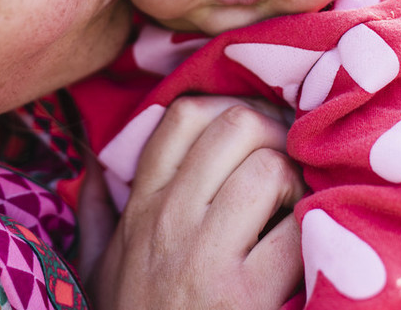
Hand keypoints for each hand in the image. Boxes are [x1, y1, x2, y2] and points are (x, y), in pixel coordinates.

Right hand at [85, 96, 303, 309]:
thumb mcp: (99, 270)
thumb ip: (95, 216)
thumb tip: (88, 170)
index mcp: (142, 206)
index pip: (184, 116)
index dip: (230, 109)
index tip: (254, 135)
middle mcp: (170, 220)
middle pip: (235, 125)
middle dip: (274, 136)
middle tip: (288, 166)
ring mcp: (207, 256)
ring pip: (270, 168)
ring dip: (297, 182)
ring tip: (296, 209)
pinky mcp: (246, 295)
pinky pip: (296, 230)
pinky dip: (312, 231)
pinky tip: (307, 249)